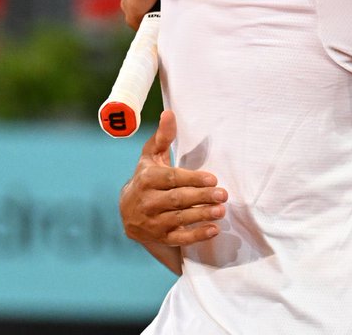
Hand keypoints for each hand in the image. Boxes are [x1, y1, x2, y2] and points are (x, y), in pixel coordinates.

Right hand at [120, 110, 227, 246]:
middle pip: (177, 199)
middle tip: (223, 194)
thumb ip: (163, 136)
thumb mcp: (151, 156)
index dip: (192, 179)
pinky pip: (179, 238)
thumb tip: (170, 113)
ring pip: (179, 219)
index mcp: (147, 179)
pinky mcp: (160, 237)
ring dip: (202, 215)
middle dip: (201, 197)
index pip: (171, 179)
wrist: (128, 211)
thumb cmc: (146, 177)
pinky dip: (196, 235)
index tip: (212, 179)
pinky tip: (213, 229)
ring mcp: (153, 222)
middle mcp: (148, 201)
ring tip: (221, 210)